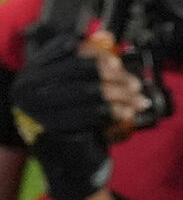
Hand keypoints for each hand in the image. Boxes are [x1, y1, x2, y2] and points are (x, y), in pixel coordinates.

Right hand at [10, 31, 146, 199]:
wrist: (70, 164)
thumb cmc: (76, 123)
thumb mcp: (79, 90)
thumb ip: (89, 63)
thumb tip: (106, 35)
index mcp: (31, 74)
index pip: (65, 49)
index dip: (96, 54)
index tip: (118, 63)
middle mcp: (27, 90)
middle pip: (81, 70)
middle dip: (115, 76)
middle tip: (136, 83)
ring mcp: (37, 110)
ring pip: (89, 91)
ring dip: (121, 94)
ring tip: (139, 98)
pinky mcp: (53, 129)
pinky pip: (93, 113)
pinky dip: (116, 110)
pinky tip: (128, 112)